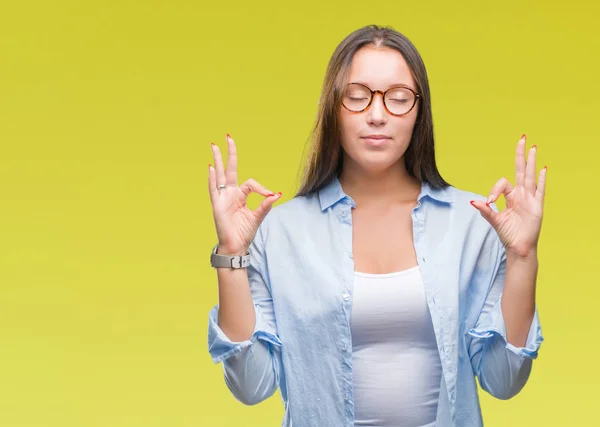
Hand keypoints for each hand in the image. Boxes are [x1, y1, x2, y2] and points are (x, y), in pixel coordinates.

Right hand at [208, 134, 281, 254]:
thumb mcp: (258, 217)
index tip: (269, 196)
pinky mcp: (216, 205)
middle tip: (228, 136)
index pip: (250, 183)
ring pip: (219, 175)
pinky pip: (214, 189)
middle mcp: (230, 194)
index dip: (261, 188)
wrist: (236, 246)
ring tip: (214, 145)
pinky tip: (211, 168)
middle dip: (229, 153)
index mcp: (241, 196)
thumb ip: (265, 205)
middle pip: (229, 169)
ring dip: (217, 160)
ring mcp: (222, 198)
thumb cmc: (245, 232)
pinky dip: (212, 179)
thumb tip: (276, 194)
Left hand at [470, 135, 546, 257]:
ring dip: (531, 162)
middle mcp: (521, 195)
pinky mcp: (537, 206)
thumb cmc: (508, 234)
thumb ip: (485, 210)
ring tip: (532, 147)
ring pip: (530, 176)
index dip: (495, 189)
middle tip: (522, 138)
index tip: (490, 201)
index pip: (503, 183)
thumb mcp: (494, 220)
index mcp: (511, 197)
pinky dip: (541, 180)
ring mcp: (530, 199)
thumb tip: (473, 201)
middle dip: (520, 155)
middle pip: (520, 170)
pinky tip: (542, 168)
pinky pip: (540, 190)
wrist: (518, 247)